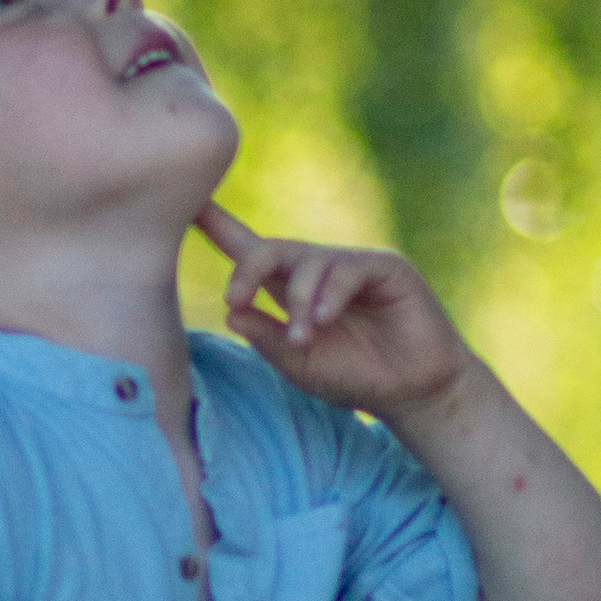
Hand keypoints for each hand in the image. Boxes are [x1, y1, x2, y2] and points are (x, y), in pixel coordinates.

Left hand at [199, 202, 470, 420]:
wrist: (413, 394)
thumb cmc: (355, 379)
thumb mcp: (298, 364)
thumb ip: (266, 338)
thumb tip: (234, 312)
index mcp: (291, 291)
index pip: (249, 251)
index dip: (218, 226)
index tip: (188, 205)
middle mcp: (318, 271)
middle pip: (270, 249)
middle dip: (247, 270)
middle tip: (236, 299)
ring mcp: (352, 266)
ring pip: (307, 261)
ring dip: (297, 301)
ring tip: (304, 338)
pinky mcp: (386, 268)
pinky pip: (346, 269)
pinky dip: (329, 295)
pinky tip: (324, 320)